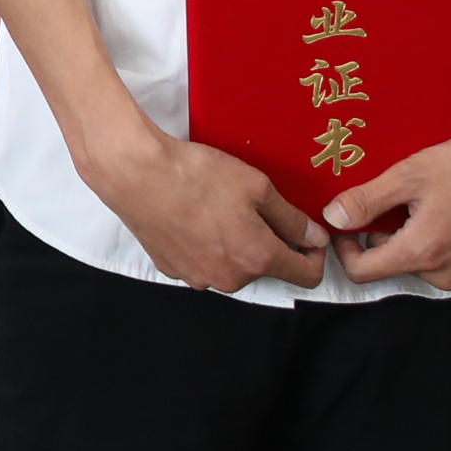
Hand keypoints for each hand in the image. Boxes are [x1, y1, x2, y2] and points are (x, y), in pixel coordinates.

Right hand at [87, 131, 326, 294]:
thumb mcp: (257, 186)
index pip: (307, 276)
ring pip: (232, 267)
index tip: (307, 233)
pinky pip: (201, 263)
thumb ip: (292, 218)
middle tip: (255, 209)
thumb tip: (314, 237)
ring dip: (236, 247)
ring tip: (219, 211)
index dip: (315, 254)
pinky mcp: (171, 268)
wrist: (134, 173)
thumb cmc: (196, 175)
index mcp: (257, 258)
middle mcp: (230, 278)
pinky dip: (205, 247)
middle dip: (270, 245)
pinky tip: (194, 218)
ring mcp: (197, 276)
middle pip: (266, 269)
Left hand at [331, 120, 450, 290]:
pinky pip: (444, 260)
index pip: (362, 272)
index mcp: (422, 255)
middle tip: (391, 200)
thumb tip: (332, 218)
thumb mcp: (409, 175)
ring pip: (417, 262)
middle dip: (382, 236)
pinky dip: (434, 240)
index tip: (346, 221)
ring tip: (422, 201)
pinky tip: (445, 210)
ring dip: (410, 237)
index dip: (344, 248)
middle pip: (390, 265)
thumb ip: (366, 201)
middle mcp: (445, 276)